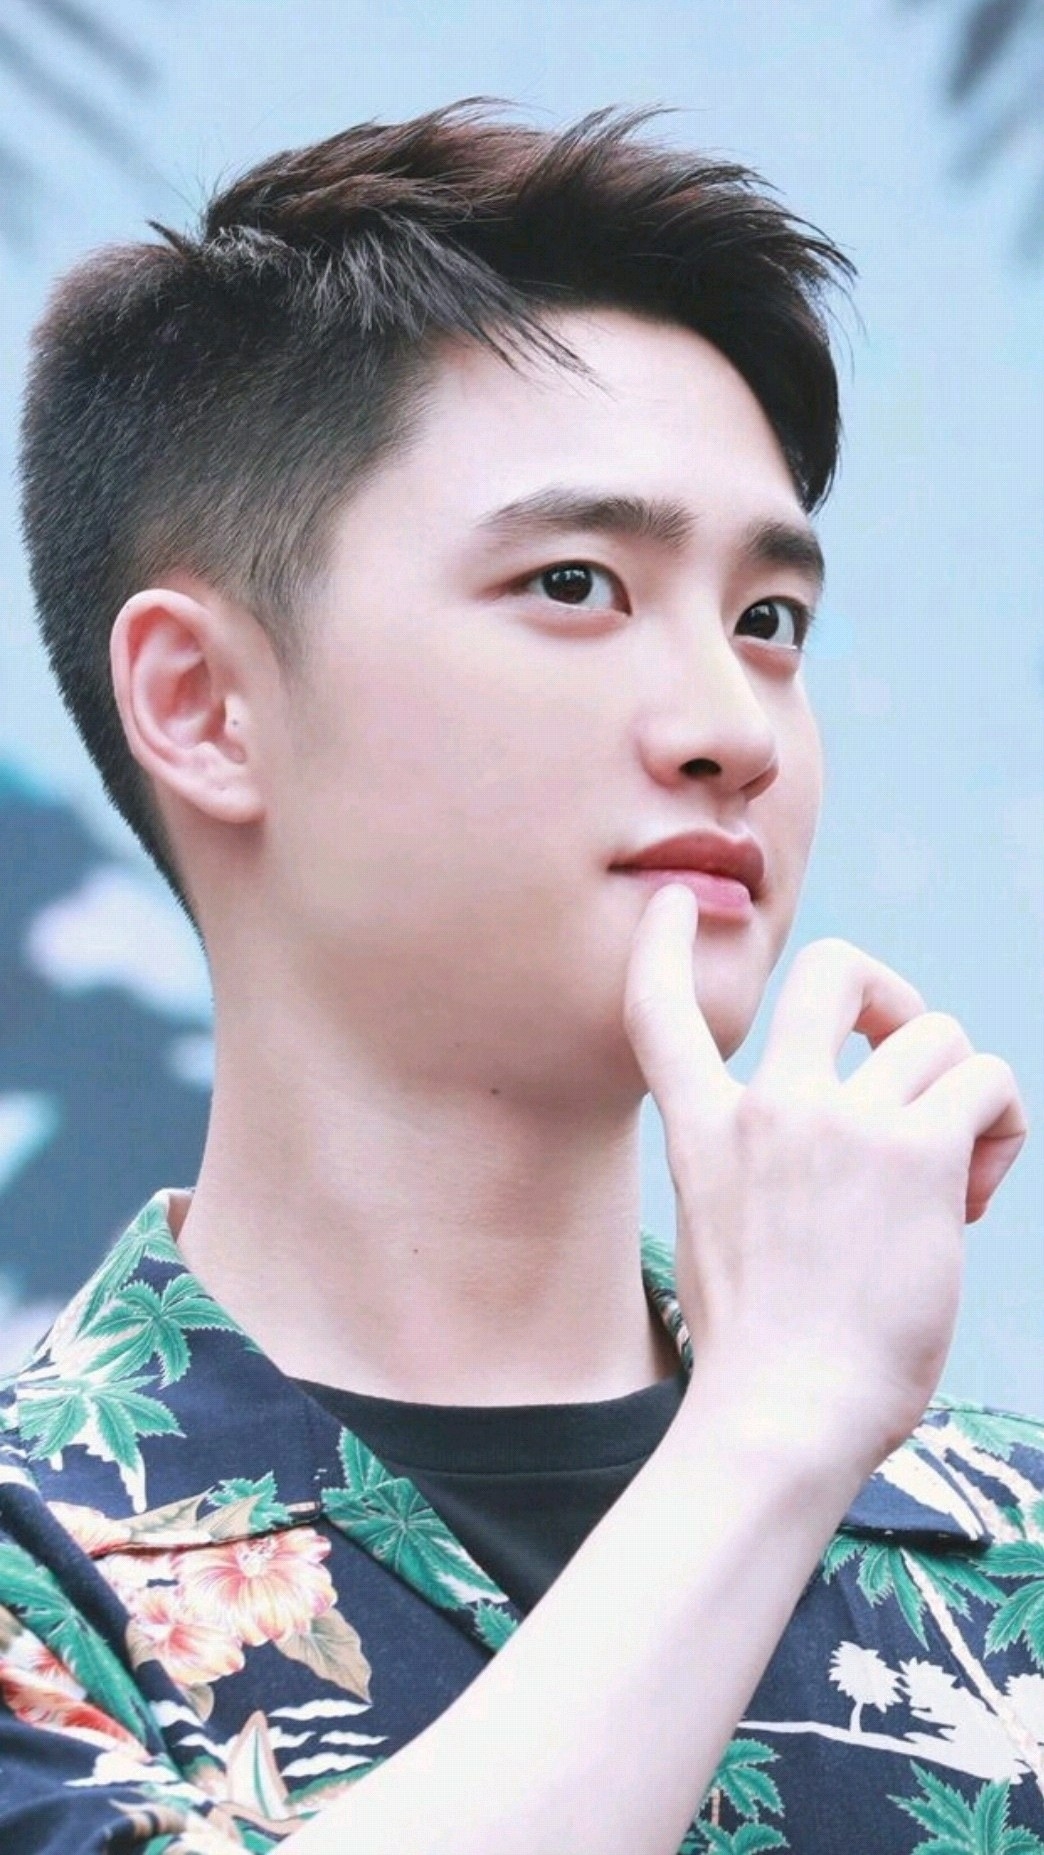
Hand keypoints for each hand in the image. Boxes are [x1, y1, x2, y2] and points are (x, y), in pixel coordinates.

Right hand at [623, 884, 1028, 1471]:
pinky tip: (978, 1195)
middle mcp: (770, 1106)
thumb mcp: (722, 1234)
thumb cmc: (763, 1354)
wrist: (783, 1414)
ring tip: (957, 1183)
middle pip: (833, 968)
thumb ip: (760, 1167)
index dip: (664, 943)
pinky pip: (988, 1082)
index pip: (661, 1010)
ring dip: (962, 1098)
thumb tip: (851, 1132)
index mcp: (705, 1130)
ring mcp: (841, 1121)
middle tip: (902, 1059)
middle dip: (886, 993)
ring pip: (938, 1036)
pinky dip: (1001, 1129)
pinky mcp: (917, 1152)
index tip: (677, 903)